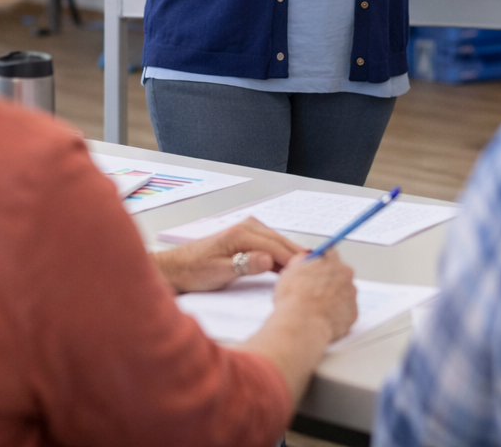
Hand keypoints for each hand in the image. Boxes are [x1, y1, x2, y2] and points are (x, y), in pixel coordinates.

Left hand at [155, 218, 305, 291]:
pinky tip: (292, 269)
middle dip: (301, 257)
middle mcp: (248, 227)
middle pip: (282, 243)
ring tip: (313, 273)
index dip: (297, 261)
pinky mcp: (247, 238)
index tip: (314, 272)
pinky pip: (271, 246)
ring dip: (293, 257)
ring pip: (279, 244)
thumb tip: (268, 260)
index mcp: (242, 233)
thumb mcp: (218, 272)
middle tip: (323, 272)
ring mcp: (248, 230)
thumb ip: (244, 266)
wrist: (177, 268)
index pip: (277, 247)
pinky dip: (283, 257)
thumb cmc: (194, 271)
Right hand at [272, 250, 357, 341]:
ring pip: (344, 293)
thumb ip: (301, 260)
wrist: (302, 325)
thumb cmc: (295, 299)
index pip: (330, 254)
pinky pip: (346, 311)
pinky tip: (322, 317)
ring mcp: (352, 296)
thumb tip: (304, 259)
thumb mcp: (290, 271)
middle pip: (339, 274)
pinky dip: (337, 313)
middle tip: (313, 290)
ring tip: (316, 307)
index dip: (321, 262)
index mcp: (332, 262)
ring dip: (333, 297)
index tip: (316, 268)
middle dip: (328, 280)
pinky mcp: (353, 315)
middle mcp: (346, 276)